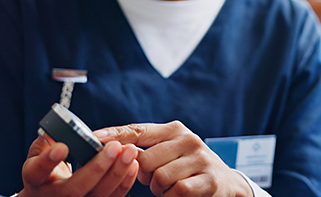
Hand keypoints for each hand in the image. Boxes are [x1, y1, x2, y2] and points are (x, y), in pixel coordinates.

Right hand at [18, 134, 138, 196]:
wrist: (49, 194)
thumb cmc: (46, 169)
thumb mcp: (41, 152)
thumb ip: (49, 139)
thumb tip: (59, 125)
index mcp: (36, 179)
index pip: (37, 171)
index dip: (48, 161)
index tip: (63, 147)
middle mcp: (52, 196)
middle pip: (73, 189)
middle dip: (97, 168)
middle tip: (114, 147)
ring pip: (96, 195)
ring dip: (116, 173)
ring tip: (129, 152)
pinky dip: (124, 182)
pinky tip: (132, 165)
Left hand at [96, 121, 253, 196]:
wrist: (227, 184)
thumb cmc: (189, 168)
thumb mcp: (171, 151)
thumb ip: (148, 149)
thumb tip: (116, 151)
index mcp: (175, 129)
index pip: (138, 130)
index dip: (115, 135)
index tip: (93, 138)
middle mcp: (188, 139)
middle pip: (144, 160)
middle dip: (145, 175)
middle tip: (156, 179)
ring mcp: (200, 158)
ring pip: (158, 177)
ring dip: (159, 188)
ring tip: (170, 186)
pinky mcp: (209, 179)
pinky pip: (176, 191)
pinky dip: (172, 196)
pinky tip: (181, 193)